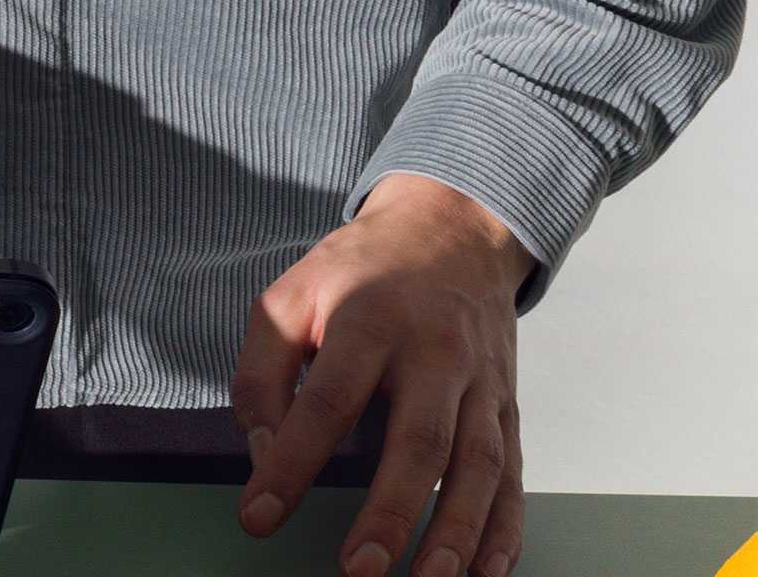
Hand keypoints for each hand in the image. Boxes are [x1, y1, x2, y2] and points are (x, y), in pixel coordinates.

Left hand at [232, 173, 535, 576]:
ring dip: (457, 532)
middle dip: (391, 512)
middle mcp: (436, 353)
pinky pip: (515, 473)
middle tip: (359, 569)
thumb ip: (261, 374)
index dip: (291, 462)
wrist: (452, 231)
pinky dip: (507, 527)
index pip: (328, 401)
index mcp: (370, 321)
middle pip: (419, 441)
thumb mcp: (287, 299)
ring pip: (479, 465)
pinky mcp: (509, 404)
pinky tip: (489, 571)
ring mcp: (482, 382)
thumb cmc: (357, 274)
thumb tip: (265, 455)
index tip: (258, 515)